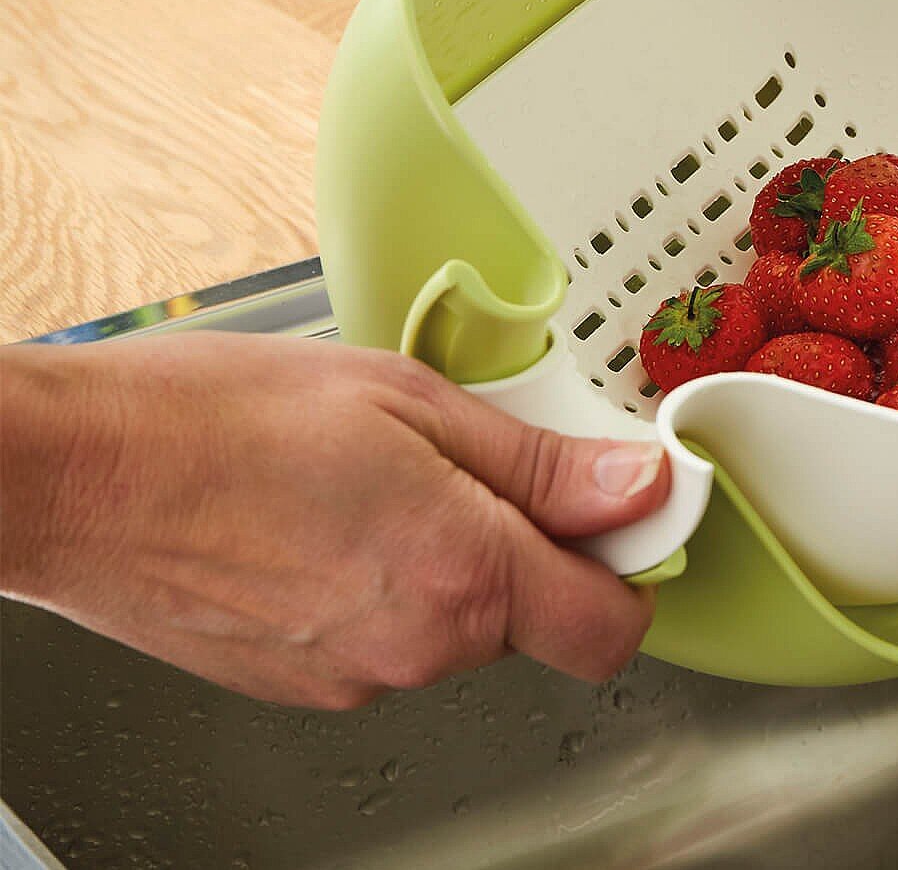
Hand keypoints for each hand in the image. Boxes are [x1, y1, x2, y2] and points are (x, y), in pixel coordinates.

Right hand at [0, 334, 670, 707]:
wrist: (75, 476)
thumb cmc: (218, 419)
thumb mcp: (408, 399)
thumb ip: (538, 459)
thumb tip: (633, 484)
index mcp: (461, 573)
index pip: (611, 625)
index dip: (636, 561)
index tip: (632, 506)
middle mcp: (415, 648)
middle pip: (538, 613)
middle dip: (535, 539)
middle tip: (479, 452)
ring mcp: (355, 679)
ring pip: (463, 622)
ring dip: (458, 553)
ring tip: (386, 473)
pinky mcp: (305, 685)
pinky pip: (393, 635)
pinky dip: (392, 579)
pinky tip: (337, 514)